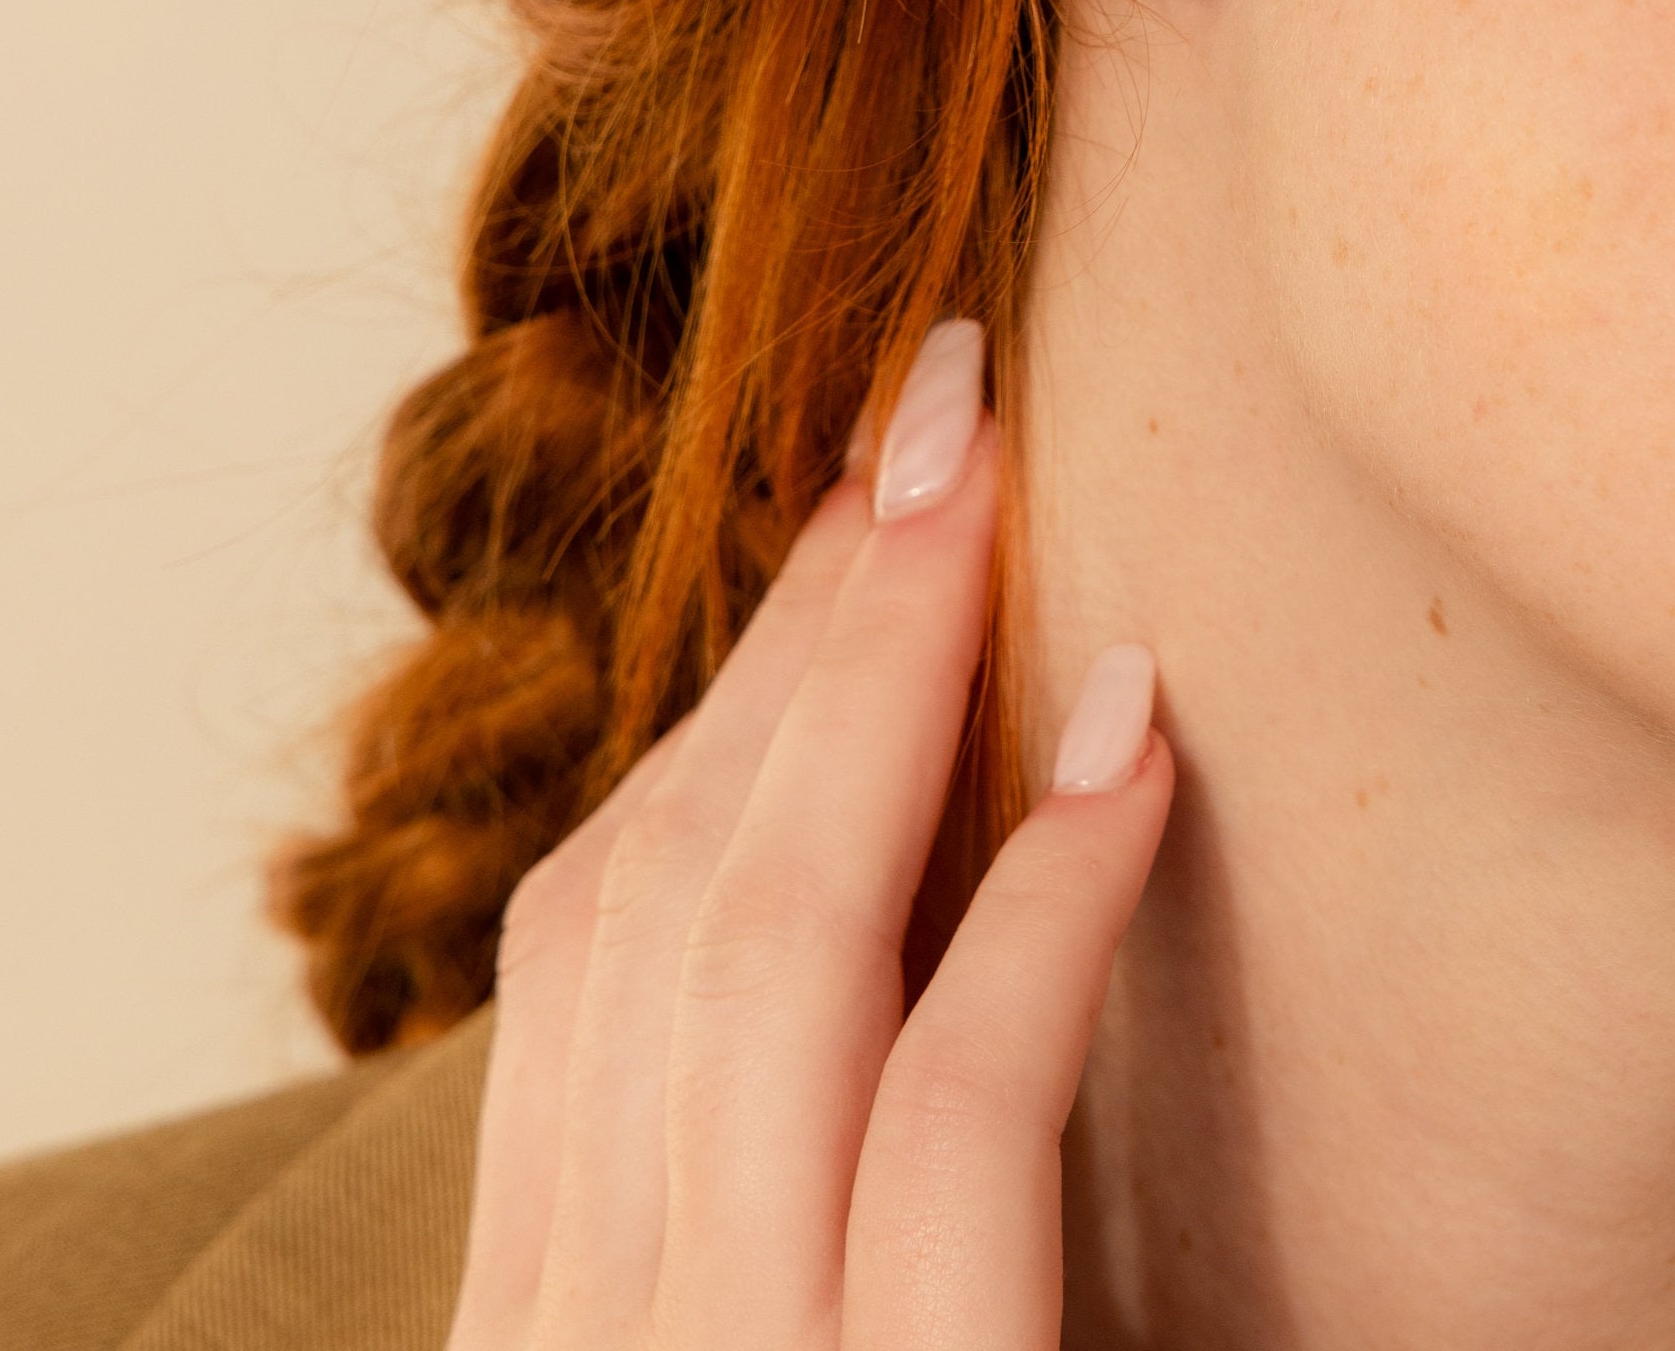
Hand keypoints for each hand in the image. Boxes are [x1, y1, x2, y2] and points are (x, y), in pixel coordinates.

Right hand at [445, 317, 1174, 1348]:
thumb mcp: (772, 1340)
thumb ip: (761, 1205)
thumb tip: (868, 928)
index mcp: (545, 1321)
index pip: (591, 949)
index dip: (721, 706)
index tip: (844, 530)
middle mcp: (587, 1340)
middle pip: (667, 895)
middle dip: (804, 626)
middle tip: (936, 416)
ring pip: (776, 950)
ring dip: (893, 675)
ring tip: (999, 488)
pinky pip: (954, 1119)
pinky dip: (1040, 911)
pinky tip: (1130, 746)